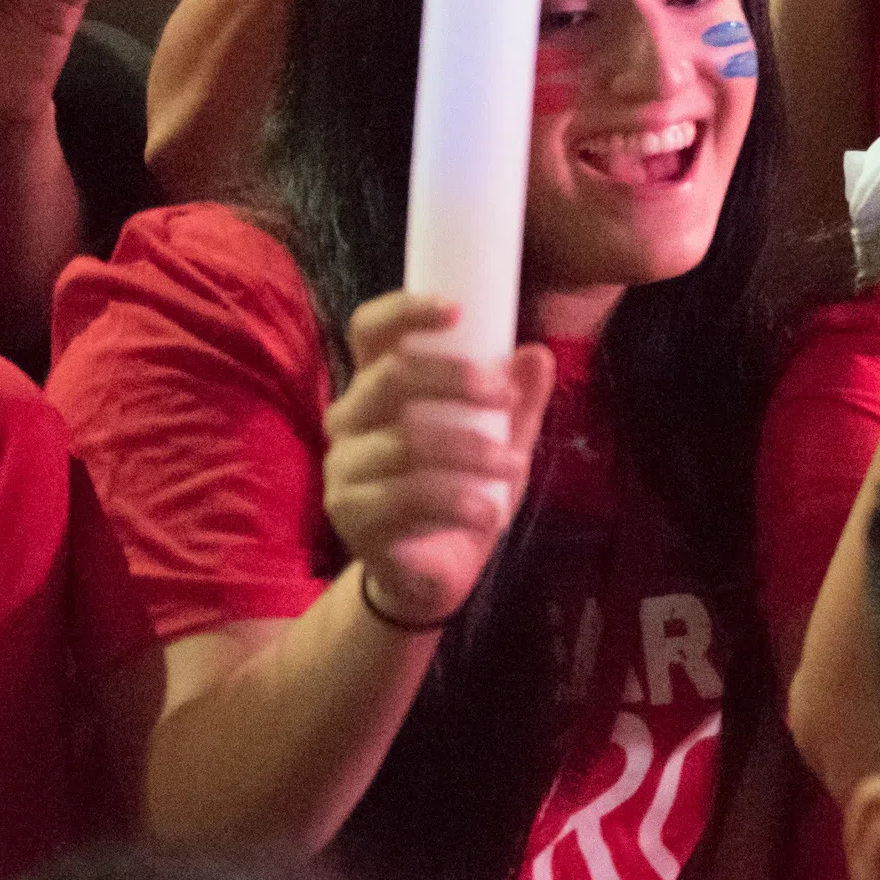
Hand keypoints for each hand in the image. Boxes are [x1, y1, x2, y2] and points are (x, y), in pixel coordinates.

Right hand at [322, 296, 556, 625]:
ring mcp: (344, 467)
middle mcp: (350, 418)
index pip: (371, 331)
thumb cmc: (464, 488)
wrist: (437, 569)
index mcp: (379, 385)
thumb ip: (517, 400)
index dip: (405, 311)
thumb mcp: (502, 440)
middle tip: (504, 398)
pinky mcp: (350, 514)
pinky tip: (490, 512)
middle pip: (390, 377)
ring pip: (404, 440)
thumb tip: (535, 354)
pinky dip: (458, 500)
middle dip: (455, 380)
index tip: (458, 311)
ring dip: (470, 450)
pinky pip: (404, 496)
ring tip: (513, 466)